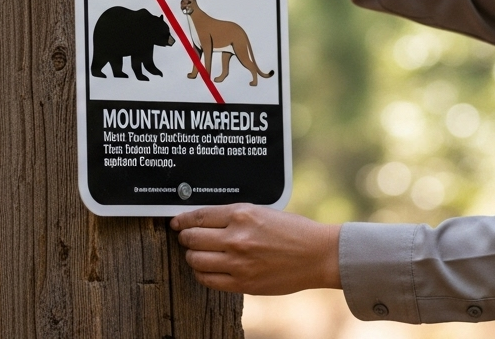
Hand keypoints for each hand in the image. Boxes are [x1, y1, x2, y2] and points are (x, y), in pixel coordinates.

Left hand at [171, 203, 341, 294]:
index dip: (182, 220)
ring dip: (192, 256)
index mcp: (242, 214)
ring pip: (196, 260)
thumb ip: (234, 216)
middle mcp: (237, 238)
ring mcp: (238, 262)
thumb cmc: (294, 231)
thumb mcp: (263, 212)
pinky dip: (202, 273)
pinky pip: (208, 279)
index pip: (198, 216)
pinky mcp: (243, 283)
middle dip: (185, 238)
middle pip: (192, 238)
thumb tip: (206, 221)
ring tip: (197, 253)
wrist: (318, 255)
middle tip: (186, 238)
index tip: (176, 223)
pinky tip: (207, 268)